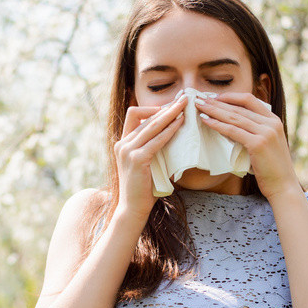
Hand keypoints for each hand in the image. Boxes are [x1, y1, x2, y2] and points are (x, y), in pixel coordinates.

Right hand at [113, 95, 187, 221]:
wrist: (133, 208)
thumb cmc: (144, 189)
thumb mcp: (148, 163)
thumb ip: (155, 148)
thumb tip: (175, 134)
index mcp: (122, 143)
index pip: (134, 114)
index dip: (153, 107)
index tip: (171, 106)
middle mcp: (122, 143)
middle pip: (144, 115)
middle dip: (166, 106)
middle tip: (184, 98)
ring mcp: (127, 150)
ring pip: (151, 124)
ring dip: (170, 114)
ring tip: (185, 106)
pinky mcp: (137, 159)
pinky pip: (157, 140)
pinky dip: (169, 130)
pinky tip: (180, 125)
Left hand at [194, 93, 301, 198]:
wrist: (283, 186)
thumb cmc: (272, 169)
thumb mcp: (266, 144)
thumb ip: (253, 133)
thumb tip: (229, 127)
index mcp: (274, 120)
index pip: (249, 100)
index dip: (230, 97)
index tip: (215, 98)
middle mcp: (271, 123)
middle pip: (239, 107)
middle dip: (217, 102)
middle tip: (200, 98)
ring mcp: (265, 132)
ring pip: (234, 117)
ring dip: (214, 110)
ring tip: (199, 106)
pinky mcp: (258, 144)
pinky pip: (233, 130)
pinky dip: (217, 124)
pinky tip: (206, 120)